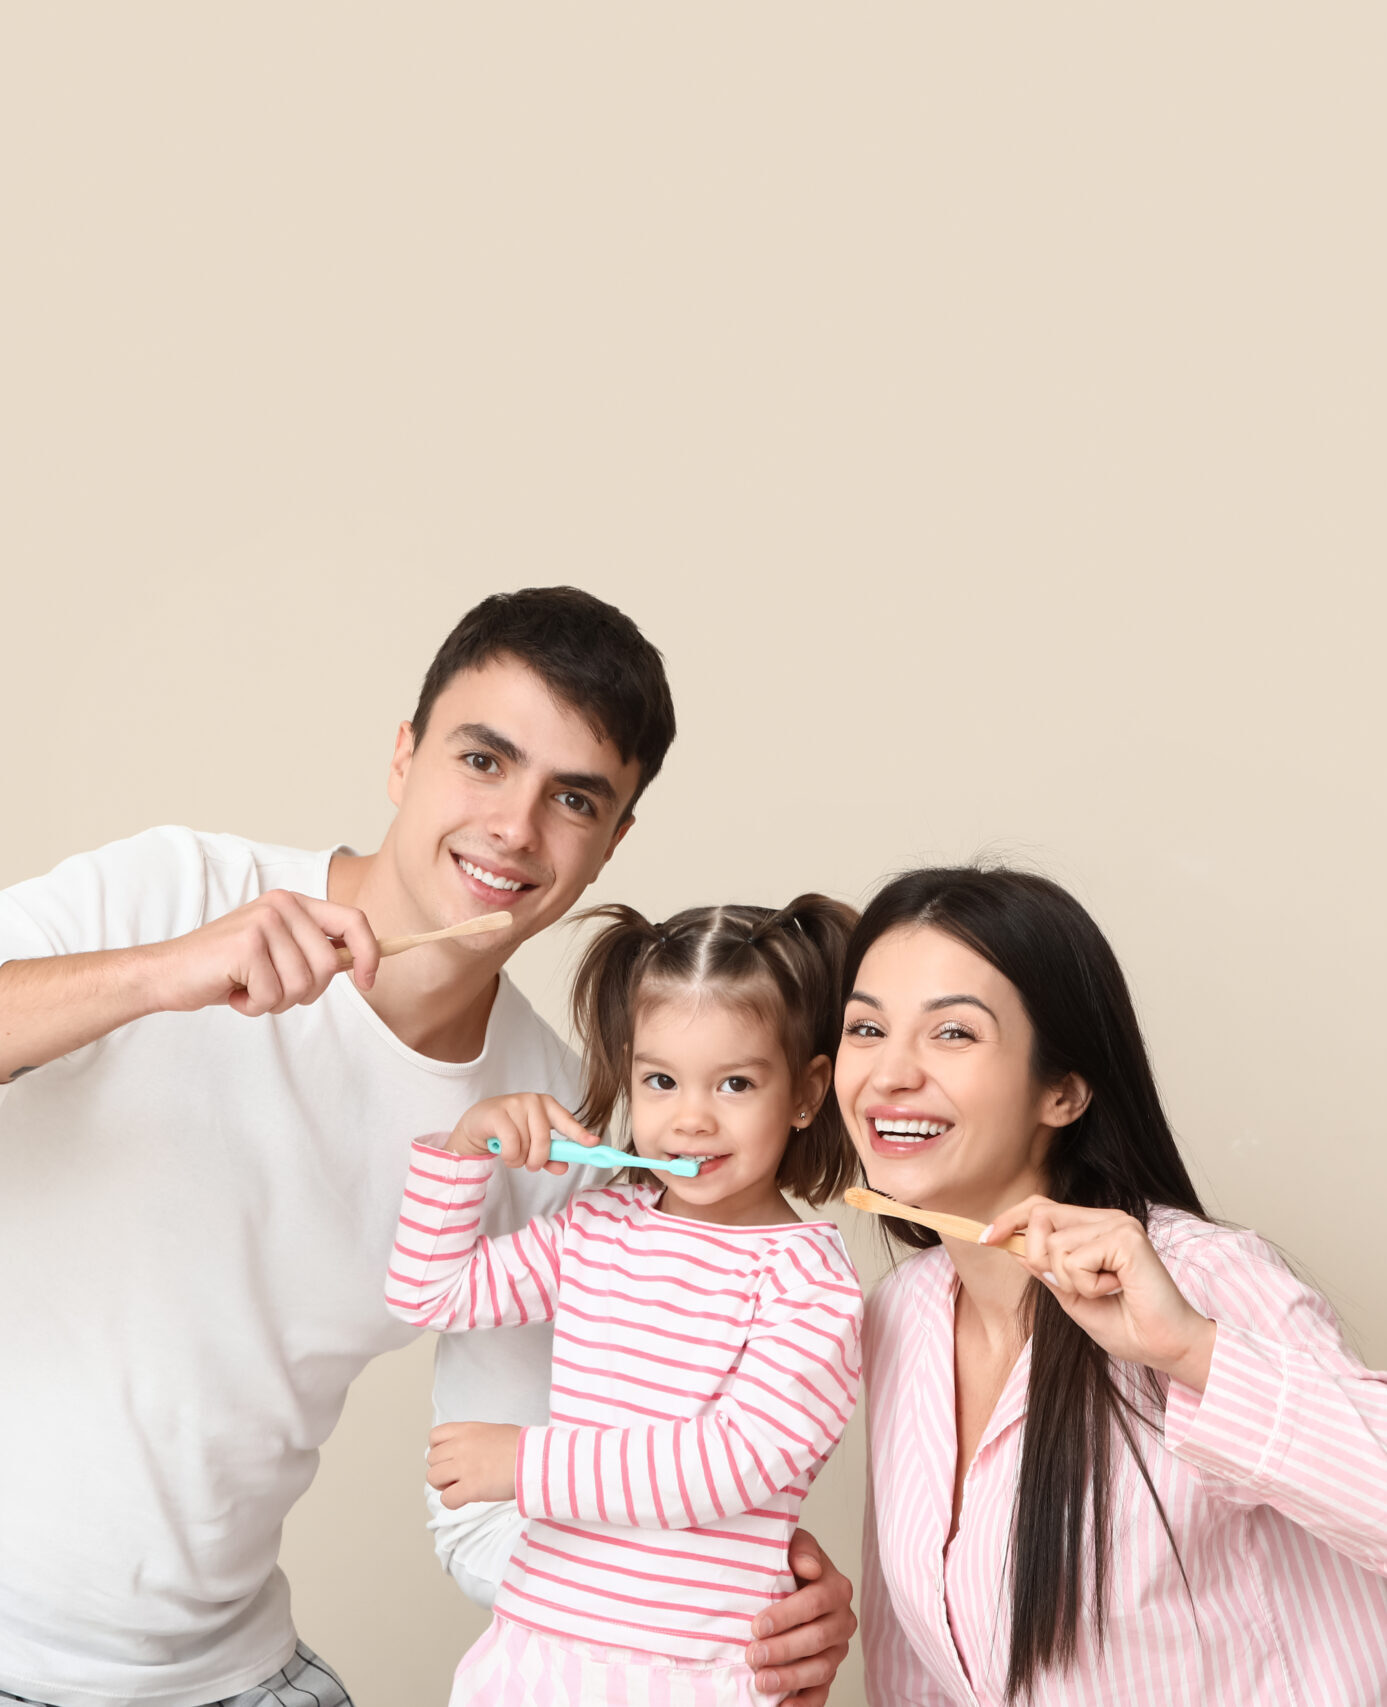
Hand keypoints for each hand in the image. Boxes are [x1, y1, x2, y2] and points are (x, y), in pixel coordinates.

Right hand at [146, 890, 379, 1014]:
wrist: (168, 974)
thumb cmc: (226, 969)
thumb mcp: (278, 954)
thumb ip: (316, 952)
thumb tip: (363, 962)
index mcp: (294, 903)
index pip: (353, 921)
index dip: (370, 954)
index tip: (369, 983)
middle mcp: (281, 905)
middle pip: (327, 965)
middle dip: (304, 992)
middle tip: (270, 989)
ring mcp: (263, 922)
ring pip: (301, 985)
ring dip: (275, 1001)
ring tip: (249, 988)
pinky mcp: (246, 945)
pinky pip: (272, 995)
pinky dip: (254, 1006)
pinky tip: (234, 992)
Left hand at [427, 1421, 521, 1507]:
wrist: (536, 1459)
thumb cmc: (522, 1446)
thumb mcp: (494, 1432)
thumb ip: (474, 1440)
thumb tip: (468, 1452)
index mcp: (467, 1430)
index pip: (434, 1437)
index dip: (438, 1450)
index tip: (448, 1458)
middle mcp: (461, 1445)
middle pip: (431, 1460)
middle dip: (442, 1470)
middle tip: (458, 1477)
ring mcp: (464, 1466)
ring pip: (433, 1478)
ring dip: (445, 1486)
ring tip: (462, 1487)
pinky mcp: (471, 1487)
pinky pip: (446, 1499)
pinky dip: (453, 1502)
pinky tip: (467, 1498)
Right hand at [448, 1092, 599, 1172]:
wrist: (477, 1125)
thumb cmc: (509, 1132)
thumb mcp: (532, 1145)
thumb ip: (550, 1156)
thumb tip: (563, 1167)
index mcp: (547, 1106)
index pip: (567, 1121)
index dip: (580, 1134)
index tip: (593, 1143)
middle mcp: (533, 1101)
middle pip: (544, 1139)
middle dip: (538, 1159)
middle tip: (531, 1167)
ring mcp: (515, 1104)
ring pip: (526, 1145)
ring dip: (519, 1159)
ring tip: (511, 1154)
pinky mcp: (498, 1113)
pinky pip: (511, 1144)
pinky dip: (509, 1156)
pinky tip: (503, 1153)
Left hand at [745, 1528, 854, 1702]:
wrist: (792, 1580)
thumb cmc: (790, 1564)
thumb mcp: (793, 1546)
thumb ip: (801, 1549)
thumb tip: (808, 1566)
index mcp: (836, 1588)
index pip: (815, 1603)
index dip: (786, 1616)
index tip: (757, 1626)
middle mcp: (843, 1620)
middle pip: (817, 1639)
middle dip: (783, 1650)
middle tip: (753, 1656)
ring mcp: (837, 1649)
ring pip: (820, 1669)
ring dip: (790, 1678)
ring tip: (762, 1681)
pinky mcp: (829, 1671)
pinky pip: (822, 1693)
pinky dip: (804, 1704)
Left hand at [983, 1196, 1216, 1390]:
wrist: (1166, 1347)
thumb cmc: (1128, 1326)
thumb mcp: (1072, 1296)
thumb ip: (1047, 1270)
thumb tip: (1013, 1246)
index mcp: (1094, 1227)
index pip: (1040, 1207)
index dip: (1010, 1220)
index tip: (986, 1239)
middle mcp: (1106, 1218)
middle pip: (1040, 1217)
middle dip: (1040, 1259)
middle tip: (1072, 1288)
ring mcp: (1118, 1224)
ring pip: (1055, 1245)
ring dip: (1070, 1281)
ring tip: (1103, 1291)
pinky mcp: (1127, 1238)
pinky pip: (1076, 1260)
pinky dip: (1087, 1285)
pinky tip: (1116, 1290)